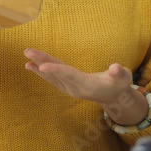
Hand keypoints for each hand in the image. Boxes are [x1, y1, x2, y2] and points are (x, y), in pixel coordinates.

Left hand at [23, 48, 148, 125]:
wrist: (114, 98)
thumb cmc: (120, 84)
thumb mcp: (124, 77)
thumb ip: (120, 72)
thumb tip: (116, 68)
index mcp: (89, 85)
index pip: (70, 75)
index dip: (56, 70)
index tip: (42, 66)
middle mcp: (76, 89)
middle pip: (57, 74)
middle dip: (42, 63)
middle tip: (28, 52)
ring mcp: (70, 89)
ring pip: (52, 76)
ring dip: (38, 66)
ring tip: (26, 57)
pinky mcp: (67, 87)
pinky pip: (52, 79)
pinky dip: (41, 72)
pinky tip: (31, 65)